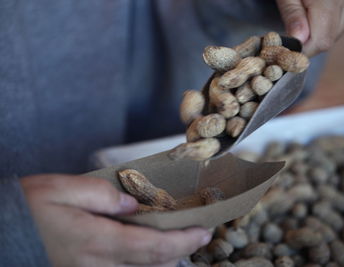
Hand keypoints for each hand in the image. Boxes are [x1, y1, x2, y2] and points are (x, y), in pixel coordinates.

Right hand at [21, 174, 210, 266]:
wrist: (3, 234)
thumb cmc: (29, 209)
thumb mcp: (62, 188)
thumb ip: (102, 194)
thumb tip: (131, 203)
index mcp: (97, 241)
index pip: (154, 247)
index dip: (184, 241)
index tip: (204, 231)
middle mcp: (99, 266)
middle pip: (155, 266)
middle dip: (181, 252)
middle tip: (197, 233)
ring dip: (165, 260)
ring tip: (178, 240)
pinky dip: (145, 264)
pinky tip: (149, 251)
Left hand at [276, 0, 343, 56]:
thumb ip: (292, 15)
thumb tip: (298, 41)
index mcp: (330, 1)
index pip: (320, 41)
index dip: (303, 50)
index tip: (288, 49)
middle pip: (328, 39)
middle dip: (308, 43)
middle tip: (292, 35)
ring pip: (337, 33)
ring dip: (319, 34)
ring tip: (305, 19)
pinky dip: (329, 24)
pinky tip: (319, 13)